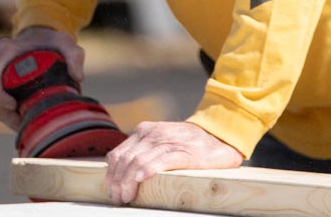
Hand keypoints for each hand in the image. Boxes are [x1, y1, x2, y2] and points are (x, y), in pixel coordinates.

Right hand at [0, 26, 84, 130]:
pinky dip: (6, 114)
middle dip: (4, 113)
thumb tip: (77, 77)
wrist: (40, 37)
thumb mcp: (65, 41)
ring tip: (26, 122)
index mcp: (2, 50)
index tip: (15, 106)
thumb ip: (74, 54)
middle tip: (24, 120)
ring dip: (6, 116)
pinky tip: (23, 119)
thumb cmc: (50, 40)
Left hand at [104, 121, 243, 204]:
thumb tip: (123, 174)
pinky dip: (147, 170)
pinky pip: (160, 160)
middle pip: (124, 160)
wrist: (220, 137)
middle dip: (117, 182)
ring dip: (128, 182)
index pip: (118, 154)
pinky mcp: (183, 151)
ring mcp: (168, 141)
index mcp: (145, 131)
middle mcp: (153, 133)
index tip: (111, 191)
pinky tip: (141, 180)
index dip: (111, 176)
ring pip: (138, 161)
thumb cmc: (189, 144)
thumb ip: (144, 151)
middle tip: (118, 198)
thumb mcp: (161, 141)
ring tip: (127, 197)